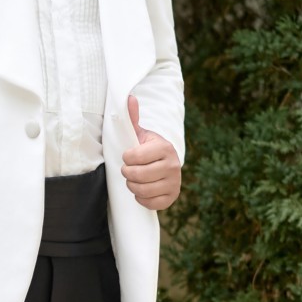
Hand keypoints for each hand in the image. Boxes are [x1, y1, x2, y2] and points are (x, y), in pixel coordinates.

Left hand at [121, 96, 180, 210]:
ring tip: (135, 179)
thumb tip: (129, 98)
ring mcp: (174, 182)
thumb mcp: (139, 134)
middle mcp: (173, 164)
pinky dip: (141, 198)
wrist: (162, 165)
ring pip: (141, 190)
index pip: (134, 157)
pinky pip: (150, 203)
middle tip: (128, 169)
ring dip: (132, 186)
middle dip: (127, 173)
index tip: (128, 156)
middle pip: (137, 175)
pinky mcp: (172, 197)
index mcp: (164, 147)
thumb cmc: (146, 149)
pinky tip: (143, 190)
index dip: (126, 158)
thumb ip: (132, 118)